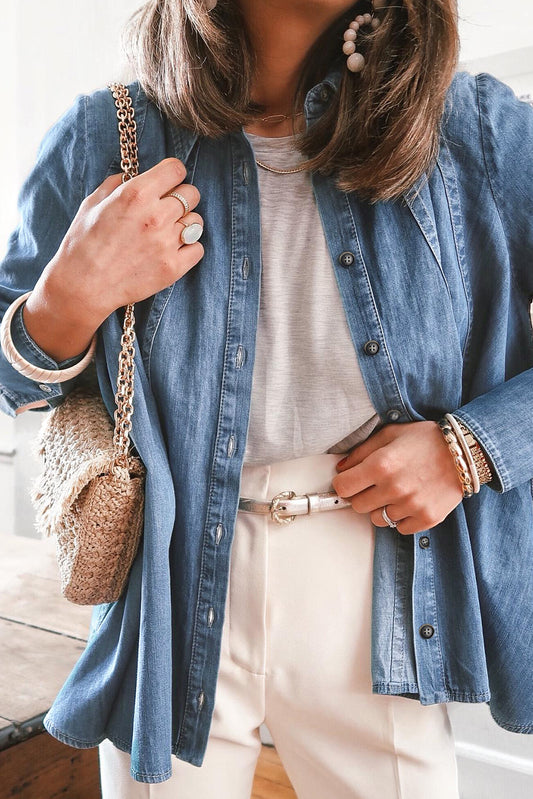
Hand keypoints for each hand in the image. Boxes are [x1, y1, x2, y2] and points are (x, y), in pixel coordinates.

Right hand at [25, 158, 203, 360]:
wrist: (83, 286)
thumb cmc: (84, 243)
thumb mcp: (94, 203)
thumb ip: (118, 184)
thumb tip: (136, 176)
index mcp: (136, 194)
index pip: (176, 169)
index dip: (172, 174)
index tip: (167, 182)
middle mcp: (156, 216)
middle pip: (192, 194)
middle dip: (181, 197)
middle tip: (167, 209)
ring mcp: (167, 243)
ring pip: (196, 222)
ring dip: (185, 224)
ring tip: (167, 232)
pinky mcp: (173, 267)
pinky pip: (197, 249)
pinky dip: (189, 248)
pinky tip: (172, 250)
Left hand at [331, 421, 464, 534]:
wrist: (464, 452)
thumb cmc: (426, 440)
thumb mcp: (390, 434)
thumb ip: (361, 451)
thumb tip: (341, 469)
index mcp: (381, 465)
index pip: (343, 487)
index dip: (343, 483)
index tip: (349, 481)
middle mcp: (394, 488)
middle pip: (357, 506)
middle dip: (361, 495)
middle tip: (375, 484)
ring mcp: (411, 505)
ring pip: (378, 519)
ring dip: (382, 507)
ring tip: (397, 491)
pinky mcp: (427, 518)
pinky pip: (400, 528)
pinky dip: (401, 518)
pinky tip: (409, 501)